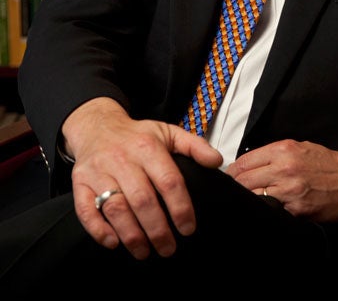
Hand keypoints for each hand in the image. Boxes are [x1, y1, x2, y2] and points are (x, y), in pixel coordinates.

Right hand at [62, 97, 222, 258]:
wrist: (97, 126)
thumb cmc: (138, 136)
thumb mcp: (168, 132)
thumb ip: (194, 146)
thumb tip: (217, 161)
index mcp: (148, 147)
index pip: (168, 180)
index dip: (180, 207)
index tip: (189, 229)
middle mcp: (122, 159)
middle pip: (142, 200)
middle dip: (157, 229)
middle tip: (169, 249)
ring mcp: (99, 171)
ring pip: (115, 208)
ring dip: (131, 235)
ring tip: (145, 251)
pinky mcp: (80, 183)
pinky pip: (85, 210)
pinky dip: (98, 230)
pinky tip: (113, 243)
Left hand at [226, 139, 337, 221]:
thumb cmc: (328, 163)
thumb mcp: (301, 147)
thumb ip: (276, 153)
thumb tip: (252, 162)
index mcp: (284, 149)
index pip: (245, 161)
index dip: (233, 171)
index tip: (229, 177)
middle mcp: (284, 168)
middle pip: (244, 179)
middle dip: (236, 186)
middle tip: (232, 193)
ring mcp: (289, 189)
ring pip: (253, 195)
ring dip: (247, 199)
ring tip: (244, 203)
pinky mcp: (296, 209)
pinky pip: (271, 210)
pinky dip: (264, 210)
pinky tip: (262, 211)